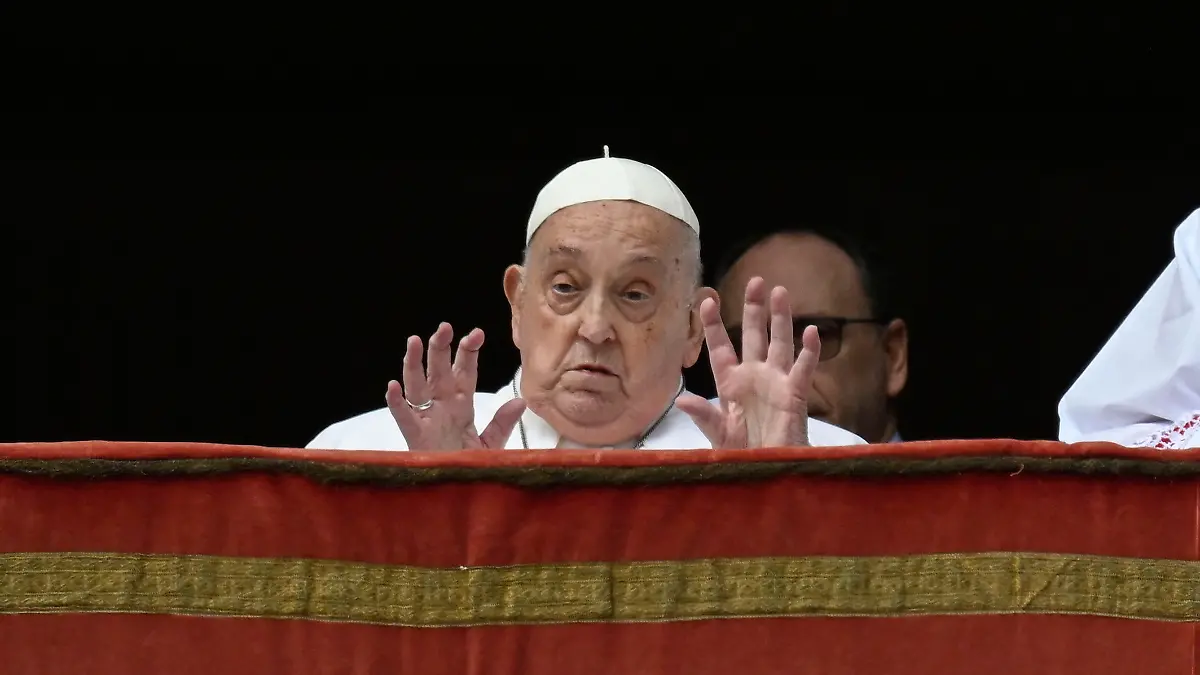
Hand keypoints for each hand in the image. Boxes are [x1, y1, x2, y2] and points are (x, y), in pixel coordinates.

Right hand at [385, 322, 526, 450]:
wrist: (454, 492)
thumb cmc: (468, 464)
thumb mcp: (490, 444)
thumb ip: (502, 423)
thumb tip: (520, 400)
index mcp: (462, 404)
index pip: (465, 372)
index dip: (469, 352)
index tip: (477, 333)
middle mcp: (442, 406)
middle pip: (439, 371)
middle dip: (441, 348)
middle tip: (444, 327)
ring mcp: (426, 419)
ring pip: (417, 386)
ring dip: (414, 364)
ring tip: (415, 341)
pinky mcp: (414, 436)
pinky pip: (403, 416)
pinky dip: (396, 402)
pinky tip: (393, 386)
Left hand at [676, 277, 819, 447]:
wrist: (768, 472)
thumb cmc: (742, 454)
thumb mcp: (718, 434)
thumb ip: (703, 415)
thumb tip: (681, 399)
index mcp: (729, 383)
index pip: (720, 347)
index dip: (713, 325)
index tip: (705, 300)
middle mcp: (753, 377)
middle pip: (754, 335)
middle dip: (754, 309)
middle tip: (756, 281)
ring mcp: (776, 383)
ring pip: (779, 344)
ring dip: (781, 319)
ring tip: (781, 292)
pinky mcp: (795, 395)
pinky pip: (803, 370)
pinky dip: (809, 352)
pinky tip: (811, 332)